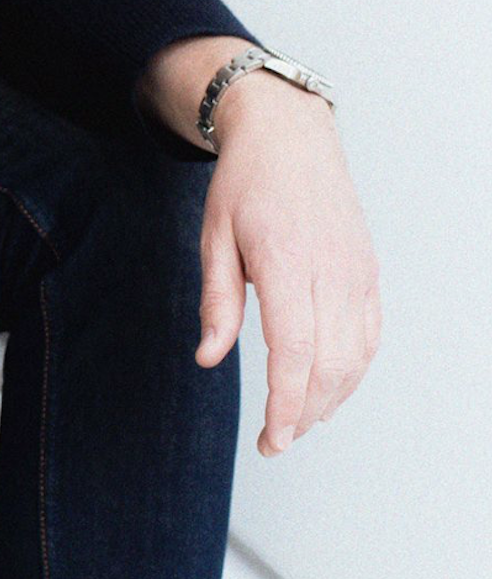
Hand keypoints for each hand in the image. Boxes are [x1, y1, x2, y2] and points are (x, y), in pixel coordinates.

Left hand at [193, 73, 380, 454]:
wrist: (290, 136)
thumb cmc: (246, 183)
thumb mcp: (214, 236)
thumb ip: (217, 301)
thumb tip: (209, 358)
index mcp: (287, 262)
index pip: (295, 351)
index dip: (286, 402)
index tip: (273, 438)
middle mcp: (330, 271)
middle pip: (330, 364)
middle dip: (305, 414)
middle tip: (276, 442)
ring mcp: (356, 273)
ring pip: (356, 357)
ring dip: (330, 399)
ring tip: (297, 423)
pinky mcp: (367, 274)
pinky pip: (369, 336)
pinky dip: (352, 371)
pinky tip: (328, 390)